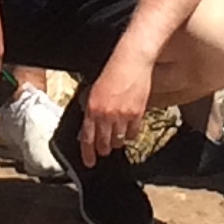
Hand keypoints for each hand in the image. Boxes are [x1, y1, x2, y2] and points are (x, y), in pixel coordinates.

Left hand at [79, 49, 152, 163]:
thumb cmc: (113, 71)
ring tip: (117, 136)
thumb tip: (89, 127)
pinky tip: (128, 130)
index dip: (88, 153)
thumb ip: (91, 109)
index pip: (87, 138)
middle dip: (103, 149)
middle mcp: (105, 115)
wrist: (131, 60)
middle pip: (103, 144)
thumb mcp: (95, 90)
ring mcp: (122, 116)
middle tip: (104, 150)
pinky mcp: (137, 115)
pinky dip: (130, 135)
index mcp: (91, 108)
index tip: (89, 162)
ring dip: (117, 142)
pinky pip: (132, 134)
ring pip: (118, 142)